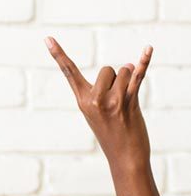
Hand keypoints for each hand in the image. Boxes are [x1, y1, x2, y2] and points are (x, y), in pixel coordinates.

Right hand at [45, 36, 152, 171]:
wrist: (124, 157)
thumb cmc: (113, 135)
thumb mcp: (100, 112)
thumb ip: (108, 88)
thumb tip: (129, 65)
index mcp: (82, 101)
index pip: (69, 72)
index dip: (59, 54)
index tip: (47, 38)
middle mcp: (93, 100)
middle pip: (108, 69)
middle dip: (117, 78)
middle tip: (118, 103)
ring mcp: (110, 102)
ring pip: (125, 71)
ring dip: (131, 82)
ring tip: (128, 104)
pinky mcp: (128, 103)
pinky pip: (138, 76)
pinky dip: (145, 62)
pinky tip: (148, 50)